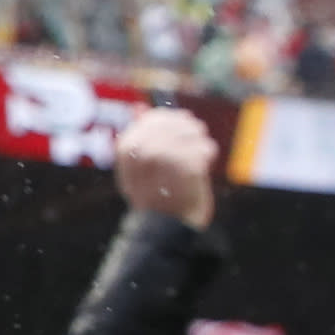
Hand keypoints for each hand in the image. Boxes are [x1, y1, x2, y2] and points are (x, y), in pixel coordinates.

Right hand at [111, 106, 216, 228]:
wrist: (164, 227)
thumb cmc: (152, 194)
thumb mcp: (136, 164)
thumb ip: (139, 135)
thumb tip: (139, 107)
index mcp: (127, 146)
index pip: (157, 116)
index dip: (172, 127)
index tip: (175, 143)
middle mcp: (143, 148)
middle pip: (180, 121)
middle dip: (190, 135)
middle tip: (187, 155)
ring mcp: (166, 156)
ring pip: (196, 132)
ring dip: (199, 148)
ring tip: (191, 166)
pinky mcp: (188, 166)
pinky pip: (206, 149)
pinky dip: (207, 160)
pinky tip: (198, 174)